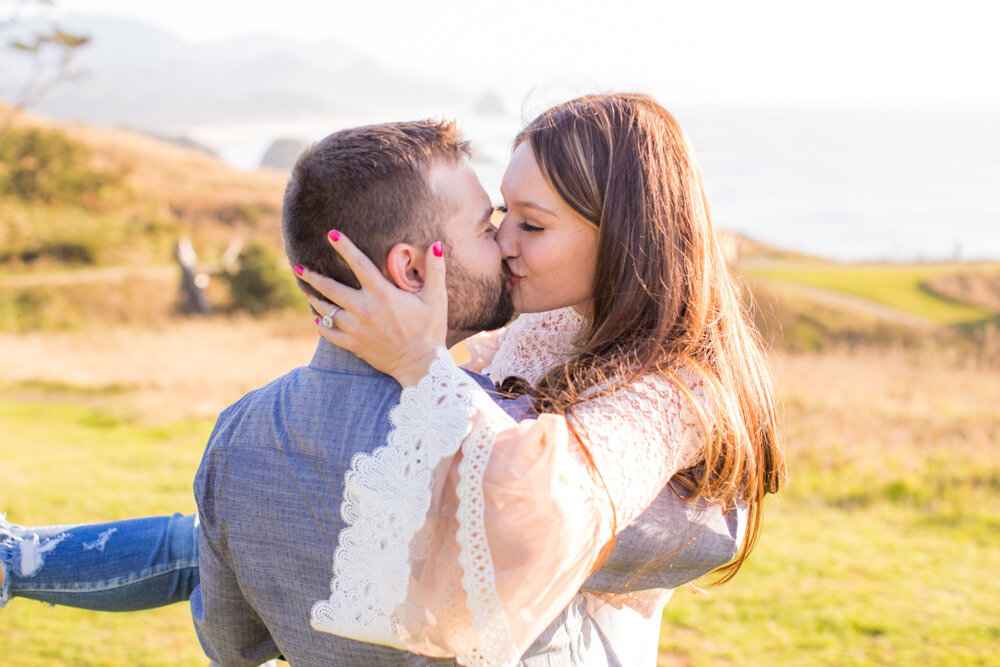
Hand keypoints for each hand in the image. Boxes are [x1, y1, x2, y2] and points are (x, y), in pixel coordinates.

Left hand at [295, 230, 447, 386]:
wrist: (421, 366)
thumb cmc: (429, 330)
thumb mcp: (436, 299)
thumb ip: (435, 270)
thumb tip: (436, 244)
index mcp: (382, 295)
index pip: (359, 264)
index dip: (344, 247)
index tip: (331, 235)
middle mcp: (364, 310)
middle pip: (330, 289)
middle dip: (312, 277)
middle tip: (298, 268)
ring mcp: (356, 329)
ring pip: (325, 311)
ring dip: (314, 298)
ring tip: (305, 290)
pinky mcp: (354, 345)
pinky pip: (329, 333)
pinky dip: (320, 325)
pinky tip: (316, 318)